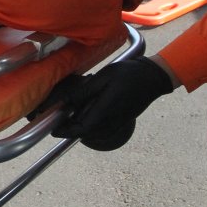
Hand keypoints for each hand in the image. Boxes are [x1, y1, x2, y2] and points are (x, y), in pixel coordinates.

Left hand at [52, 57, 174, 148]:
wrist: (153, 78)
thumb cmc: (128, 75)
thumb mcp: (102, 78)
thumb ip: (83, 92)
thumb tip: (65, 101)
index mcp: (104, 112)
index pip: (79, 131)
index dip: (64, 132)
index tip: (53, 128)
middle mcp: (110, 123)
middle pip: (84, 132)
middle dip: (69, 126)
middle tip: (59, 112)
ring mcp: (117, 124)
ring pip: (92, 130)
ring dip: (80, 123)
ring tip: (73, 108)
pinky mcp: (121, 122)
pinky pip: (100, 127)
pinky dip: (90, 121)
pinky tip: (89, 106)